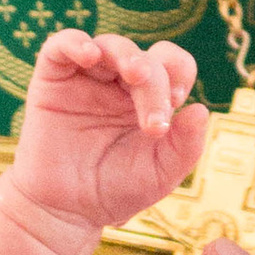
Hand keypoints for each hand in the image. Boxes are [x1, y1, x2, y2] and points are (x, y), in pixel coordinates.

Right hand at [15, 30, 209, 238]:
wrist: (67, 211)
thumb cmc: (116, 190)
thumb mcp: (160, 174)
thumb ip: (186, 146)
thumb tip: (202, 109)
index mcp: (150, 98)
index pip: (173, 65)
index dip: (179, 73)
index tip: (176, 101)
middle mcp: (119, 83)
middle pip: (145, 58)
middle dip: (155, 82)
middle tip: (153, 121)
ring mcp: (86, 79)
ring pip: (110, 45)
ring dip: (126, 55)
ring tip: (136, 74)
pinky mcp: (52, 80)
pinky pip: (60, 47)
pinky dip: (75, 43)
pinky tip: (90, 54)